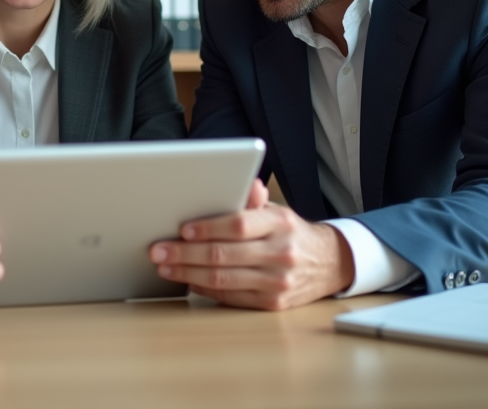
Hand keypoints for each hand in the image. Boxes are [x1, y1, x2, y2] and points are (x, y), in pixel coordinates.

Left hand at [148, 179, 353, 310]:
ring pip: (223, 279)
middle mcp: (281, 253)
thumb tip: (245, 182)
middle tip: (158, 251)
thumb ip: (254, 200)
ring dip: (188, 273)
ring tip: (165, 267)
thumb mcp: (277, 210)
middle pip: (223, 255)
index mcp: (280, 224)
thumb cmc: (290, 233)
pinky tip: (188, 280)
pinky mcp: (273, 304)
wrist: (329, 263)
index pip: (238, 225)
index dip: (207, 228)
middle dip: (184, 253)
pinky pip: (231, 297)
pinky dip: (205, 288)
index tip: (182, 229)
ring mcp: (278, 282)